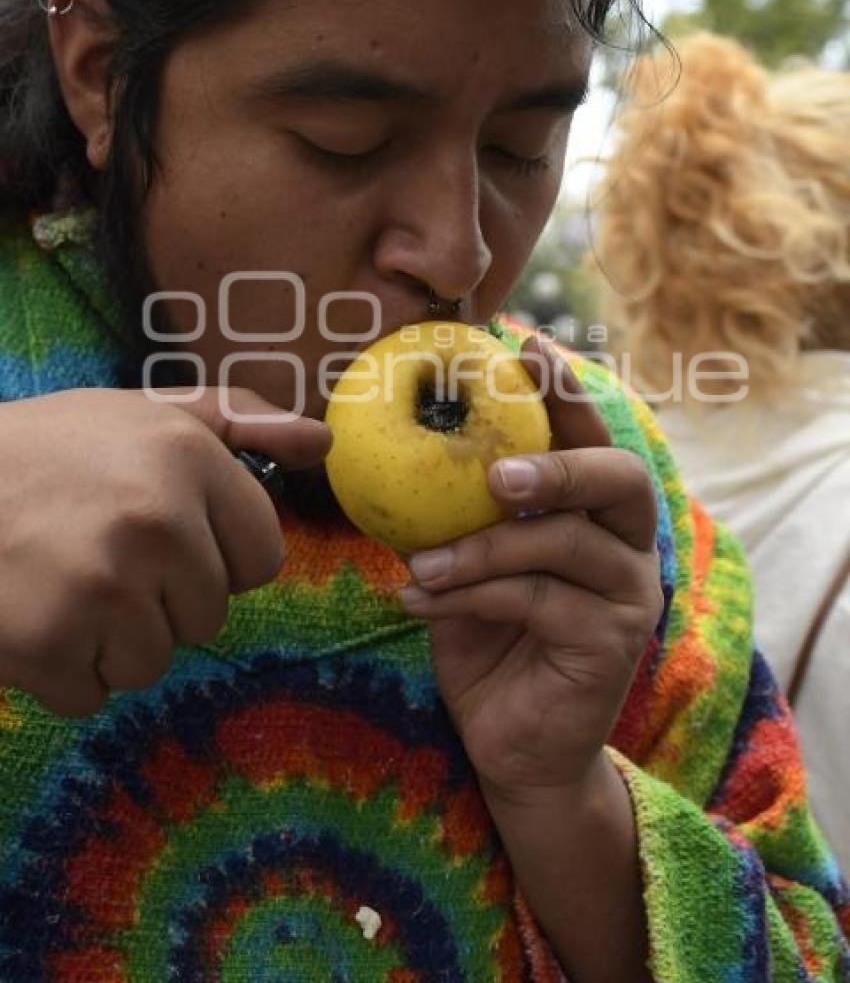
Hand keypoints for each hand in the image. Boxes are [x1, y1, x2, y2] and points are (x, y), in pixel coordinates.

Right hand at [0, 386, 329, 716]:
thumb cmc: (49, 449)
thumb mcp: (146, 413)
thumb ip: (241, 422)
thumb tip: (321, 442)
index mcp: (188, 458)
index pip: (263, 557)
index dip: (218, 553)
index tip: (167, 533)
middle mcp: (155, 521)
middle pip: (209, 614)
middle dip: (163, 596)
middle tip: (99, 552)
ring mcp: (102, 587)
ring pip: (154, 660)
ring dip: (113, 639)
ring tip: (63, 580)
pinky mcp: (48, 644)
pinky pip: (93, 694)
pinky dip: (62, 671)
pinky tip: (33, 612)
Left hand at [399, 337, 661, 798]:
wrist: (513, 748)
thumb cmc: (486, 641)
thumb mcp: (466, 564)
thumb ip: (456, 513)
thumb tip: (388, 442)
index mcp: (596, 512)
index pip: (592, 435)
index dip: (564, 388)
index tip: (522, 342)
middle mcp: (628, 544)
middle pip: (620, 476)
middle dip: (558, 461)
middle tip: (496, 471)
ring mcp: (629, 595)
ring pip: (562, 544)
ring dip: (481, 548)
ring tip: (418, 563)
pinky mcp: (612, 644)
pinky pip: (537, 601)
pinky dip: (471, 595)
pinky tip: (416, 599)